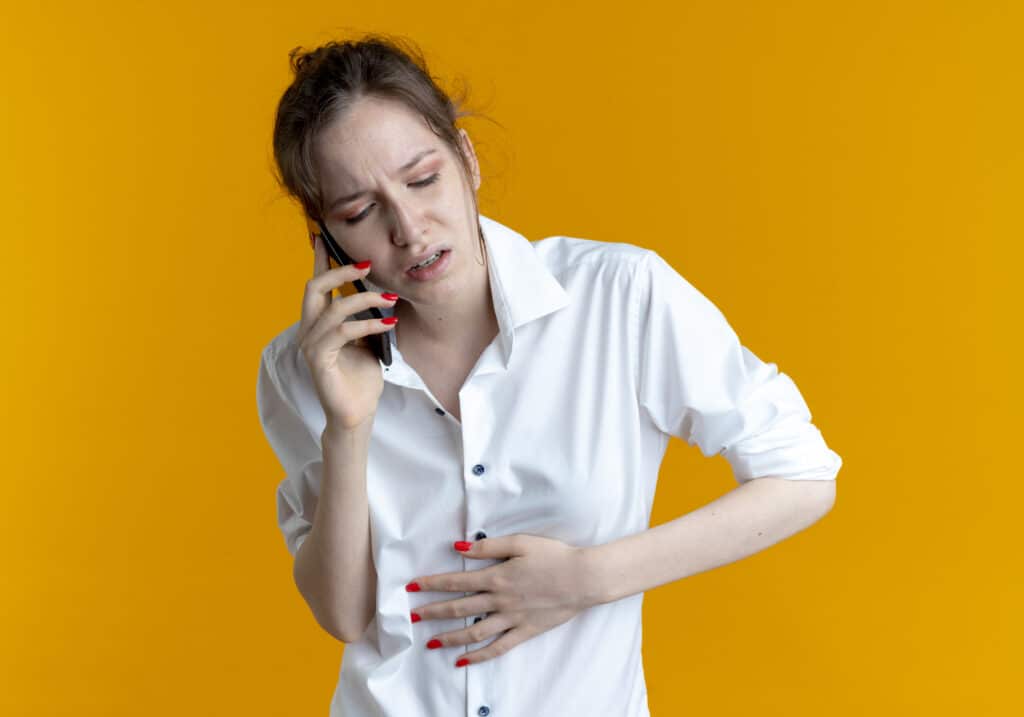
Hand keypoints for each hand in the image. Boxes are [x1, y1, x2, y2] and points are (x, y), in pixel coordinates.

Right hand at [297, 231, 398, 428]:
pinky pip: (343, 332)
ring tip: (391, 300)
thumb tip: (382, 293)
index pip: (317, 285)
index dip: (320, 259)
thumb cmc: (361, 378)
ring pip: (333, 308)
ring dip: (365, 299)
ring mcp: (310, 345)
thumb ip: (366, 317)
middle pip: (314, 287)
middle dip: (340, 270)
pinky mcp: (318, 360)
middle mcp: (308, 330)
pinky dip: (367, 324)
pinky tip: (388, 323)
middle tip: (367, 265)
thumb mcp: (367, 340)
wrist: (357, 414)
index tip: (324, 235)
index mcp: (318, 323)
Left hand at [405, 534, 598, 667]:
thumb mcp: (521, 543)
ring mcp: (512, 619)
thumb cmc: (554, 555)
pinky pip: (498, 648)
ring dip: (450, 637)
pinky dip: (479, 656)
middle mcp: (500, 600)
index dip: (432, 584)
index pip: (456, 581)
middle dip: (432, 612)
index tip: (412, 586)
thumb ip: (489, 546)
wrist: (584, 578)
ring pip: (474, 632)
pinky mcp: (525, 631)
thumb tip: (459, 546)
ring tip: (431, 642)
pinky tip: (463, 661)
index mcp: (497, 577)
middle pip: (459, 608)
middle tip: (411, 618)